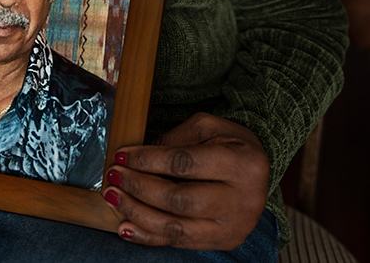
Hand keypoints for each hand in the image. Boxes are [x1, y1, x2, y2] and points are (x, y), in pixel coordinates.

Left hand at [103, 112, 268, 249]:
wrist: (257, 170)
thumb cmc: (228, 144)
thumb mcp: (206, 127)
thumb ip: (173, 141)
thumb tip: (135, 159)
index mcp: (242, 163)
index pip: (184, 164)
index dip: (147, 160)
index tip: (120, 156)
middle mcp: (243, 200)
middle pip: (179, 200)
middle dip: (139, 188)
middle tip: (113, 176)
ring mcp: (234, 226)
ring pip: (177, 228)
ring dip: (138, 213)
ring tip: (113, 197)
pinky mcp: (224, 241)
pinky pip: (179, 243)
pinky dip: (148, 237)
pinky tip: (125, 226)